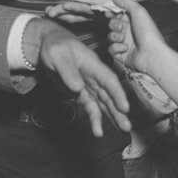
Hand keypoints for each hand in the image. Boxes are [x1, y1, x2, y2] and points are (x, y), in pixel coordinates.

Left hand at [28, 19, 130, 135]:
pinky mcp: (83, 93)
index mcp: (92, 64)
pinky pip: (91, 107)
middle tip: (127, 126)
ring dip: (113, 116)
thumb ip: (67, 70)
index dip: (117, 93)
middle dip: (119, 110)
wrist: (50, 45)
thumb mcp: (58, 54)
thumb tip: (78, 87)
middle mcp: (95, 76)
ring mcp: (90, 85)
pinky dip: (95, 119)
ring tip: (122, 130)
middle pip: (110, 94)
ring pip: (104, 103)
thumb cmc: (55, 46)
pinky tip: (98, 131)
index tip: (124, 107)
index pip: (108, 80)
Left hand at [45, 0, 153, 22]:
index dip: (78, 8)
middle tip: (51, 12)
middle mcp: (98, 11)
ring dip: (62, 14)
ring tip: (48, 12)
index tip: (66, 5)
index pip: (91, 8)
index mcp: (106, 5)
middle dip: (65, 13)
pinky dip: (63, 11)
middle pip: (80, 14)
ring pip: (75, 15)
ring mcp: (91, 11)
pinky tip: (53, 10)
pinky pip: (74, 11)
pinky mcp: (85, 7)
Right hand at [107, 0, 167, 75]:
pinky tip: (125, 48)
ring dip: (114, 36)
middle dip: (113, 24)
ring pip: (110, 36)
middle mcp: (129, 31)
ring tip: (123, 38)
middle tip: (121, 27)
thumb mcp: (139, 12)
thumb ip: (126, 2)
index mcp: (133, 20)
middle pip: (112, 24)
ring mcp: (125, 42)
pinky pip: (111, 49)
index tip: (109, 12)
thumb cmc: (148, 33)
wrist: (152, 55)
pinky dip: (116, 48)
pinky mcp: (121, 54)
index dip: (112, 12)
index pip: (118, 13)